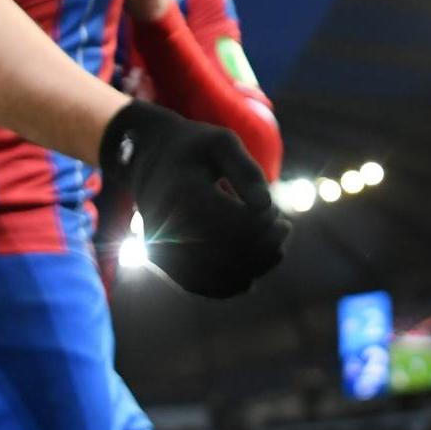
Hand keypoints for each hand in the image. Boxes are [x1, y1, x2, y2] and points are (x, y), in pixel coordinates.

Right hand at [101, 101, 289, 298]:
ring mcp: (162, 249)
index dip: (266, 223)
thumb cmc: (193, 147)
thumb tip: (266, 205)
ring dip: (256, 267)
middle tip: (284, 227)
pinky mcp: (163, 264)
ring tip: (276, 248)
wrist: (147, 158)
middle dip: (266, 245)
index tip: (274, 208)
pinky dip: (234, 282)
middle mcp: (168, 227)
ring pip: (218, 277)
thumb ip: (247, 171)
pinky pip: (203, 286)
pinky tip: (254, 266)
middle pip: (230, 255)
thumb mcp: (222, 143)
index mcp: (184, 195)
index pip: (238, 225)